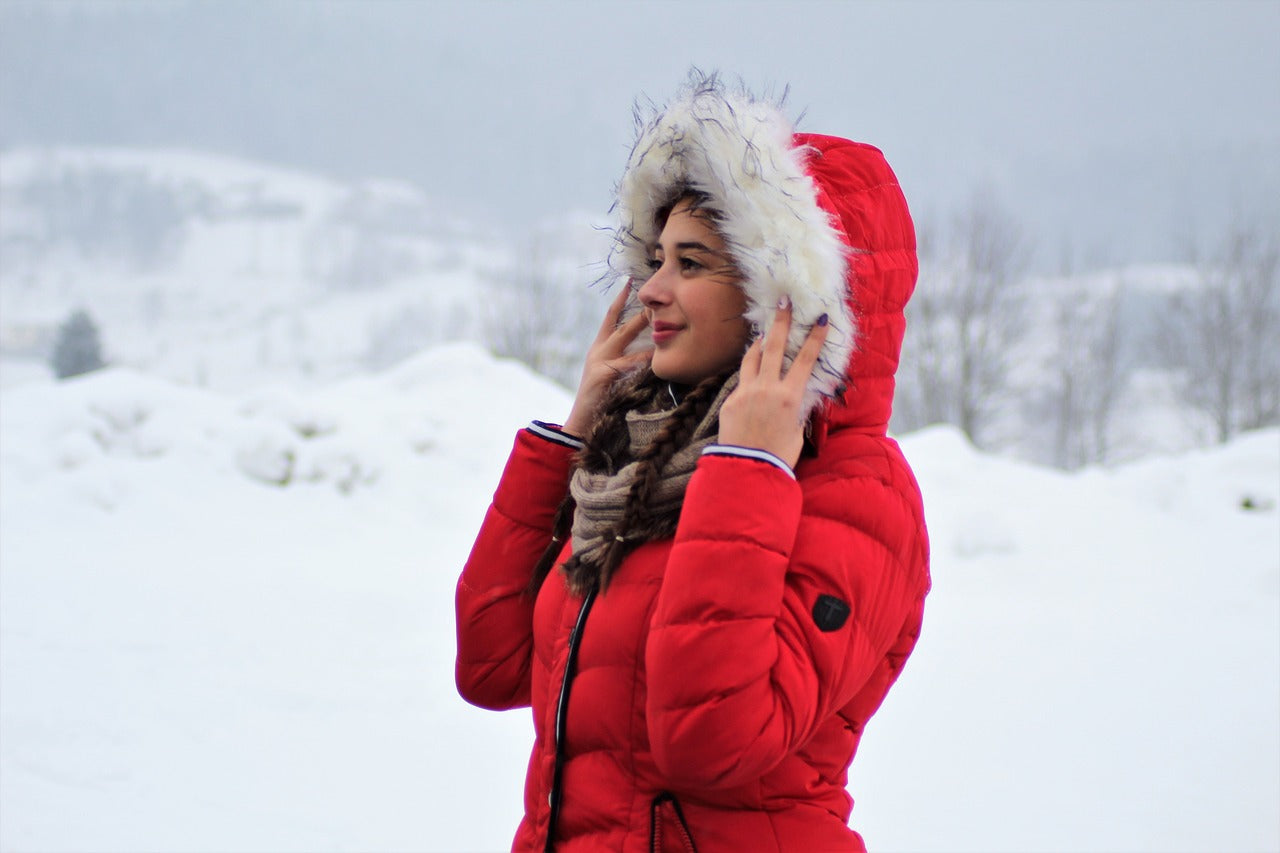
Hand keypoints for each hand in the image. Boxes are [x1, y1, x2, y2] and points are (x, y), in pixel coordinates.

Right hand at [562, 284, 652, 437]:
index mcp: (599, 348)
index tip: (630, 282)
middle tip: (657, 300)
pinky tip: (655, 358)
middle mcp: (598, 351)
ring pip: (626, 342)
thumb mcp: (609, 374)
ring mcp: (599, 362)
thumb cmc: (599, 400)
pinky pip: (627, 365)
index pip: (610, 317)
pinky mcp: (602, 376)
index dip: (620, 299)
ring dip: (646, 333)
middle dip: (640, 313)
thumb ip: (624, 359)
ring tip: (661, 325)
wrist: (581, 422)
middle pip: (621, 325)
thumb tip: (648, 349)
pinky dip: (642, 362)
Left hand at [718, 297, 829, 467]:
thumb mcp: (796, 433)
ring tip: (763, 332)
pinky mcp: (730, 401)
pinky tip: (751, 374)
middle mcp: (766, 389)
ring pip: (752, 358)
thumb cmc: (778, 456)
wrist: (746, 470)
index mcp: (789, 397)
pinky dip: (748, 374)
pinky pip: (741, 380)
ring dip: (758, 343)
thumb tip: (799, 401)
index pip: (805, 360)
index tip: (821, 319)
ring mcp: (745, 392)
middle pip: (773, 347)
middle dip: (780, 322)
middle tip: (783, 302)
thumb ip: (798, 412)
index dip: (814, 338)